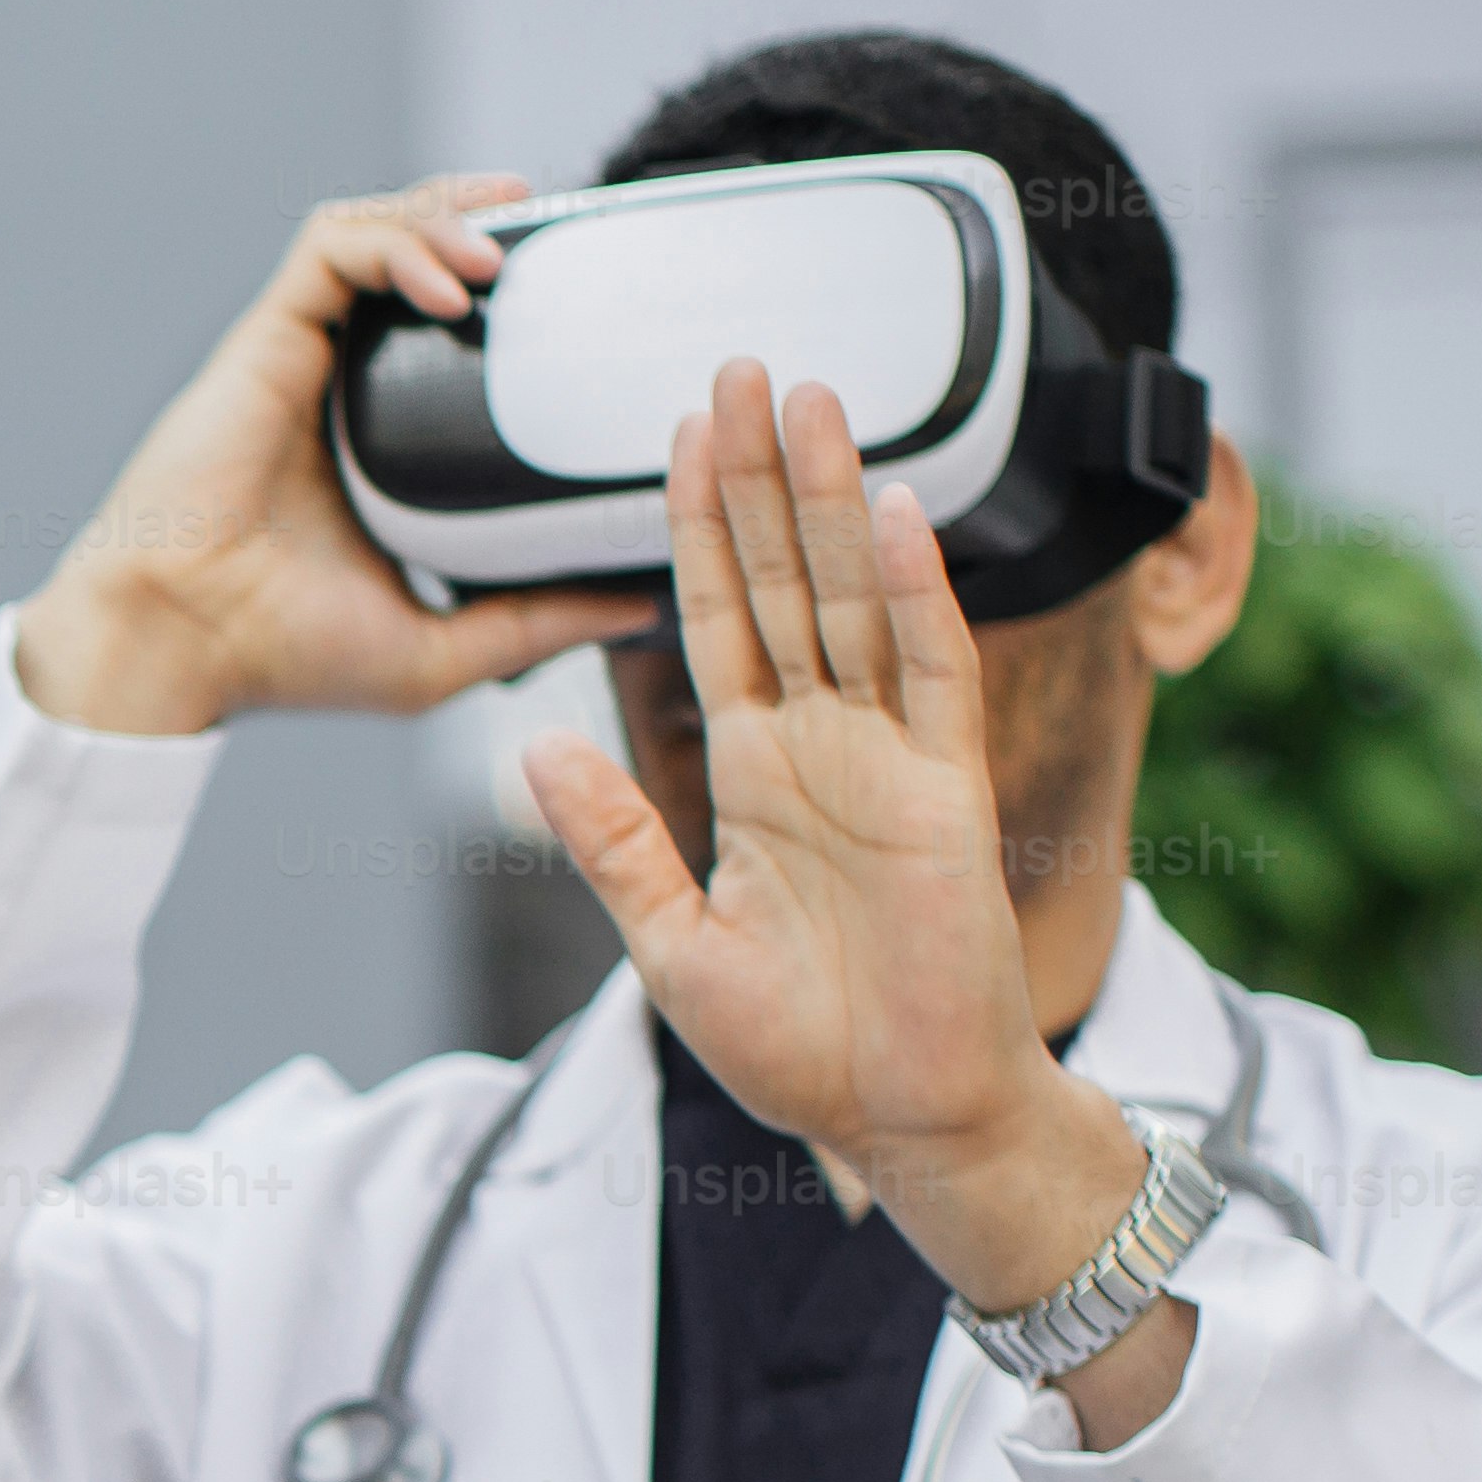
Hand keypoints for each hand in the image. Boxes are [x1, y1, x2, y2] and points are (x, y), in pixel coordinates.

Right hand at [13, 177, 653, 737]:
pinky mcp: (264, 339)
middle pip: (415, 253)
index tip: (577, 282)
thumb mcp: (443, 647)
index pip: (446, 327)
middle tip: (555, 229)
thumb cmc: (280, 656)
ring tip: (502, 249)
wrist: (177, 645)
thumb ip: (537, 623)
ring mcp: (299, 358)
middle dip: (484, 221)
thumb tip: (642, 609)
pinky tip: (448, 283)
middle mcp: (338, 385)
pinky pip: (331, 249)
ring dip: (444, 219)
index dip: (510, 284)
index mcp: (379, 441)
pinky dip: (394, 244)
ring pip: (375, 231)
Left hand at [523, 366, 1179, 1420]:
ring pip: (858, 600)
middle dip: (760, 477)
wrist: (898, 1116)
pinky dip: (920, 593)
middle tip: (736, 365)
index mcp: (752, 774)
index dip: (693, 533)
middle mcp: (822, 748)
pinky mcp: (948, 793)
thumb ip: (612, 841)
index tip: (674, 439)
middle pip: (786, 582)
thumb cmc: (796, 1045)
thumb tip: (533, 750)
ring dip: (835, 500)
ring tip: (809, 398)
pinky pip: (934, 674)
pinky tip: (899, 511)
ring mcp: (890, 761)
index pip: (713, 624)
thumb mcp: (668, 942)